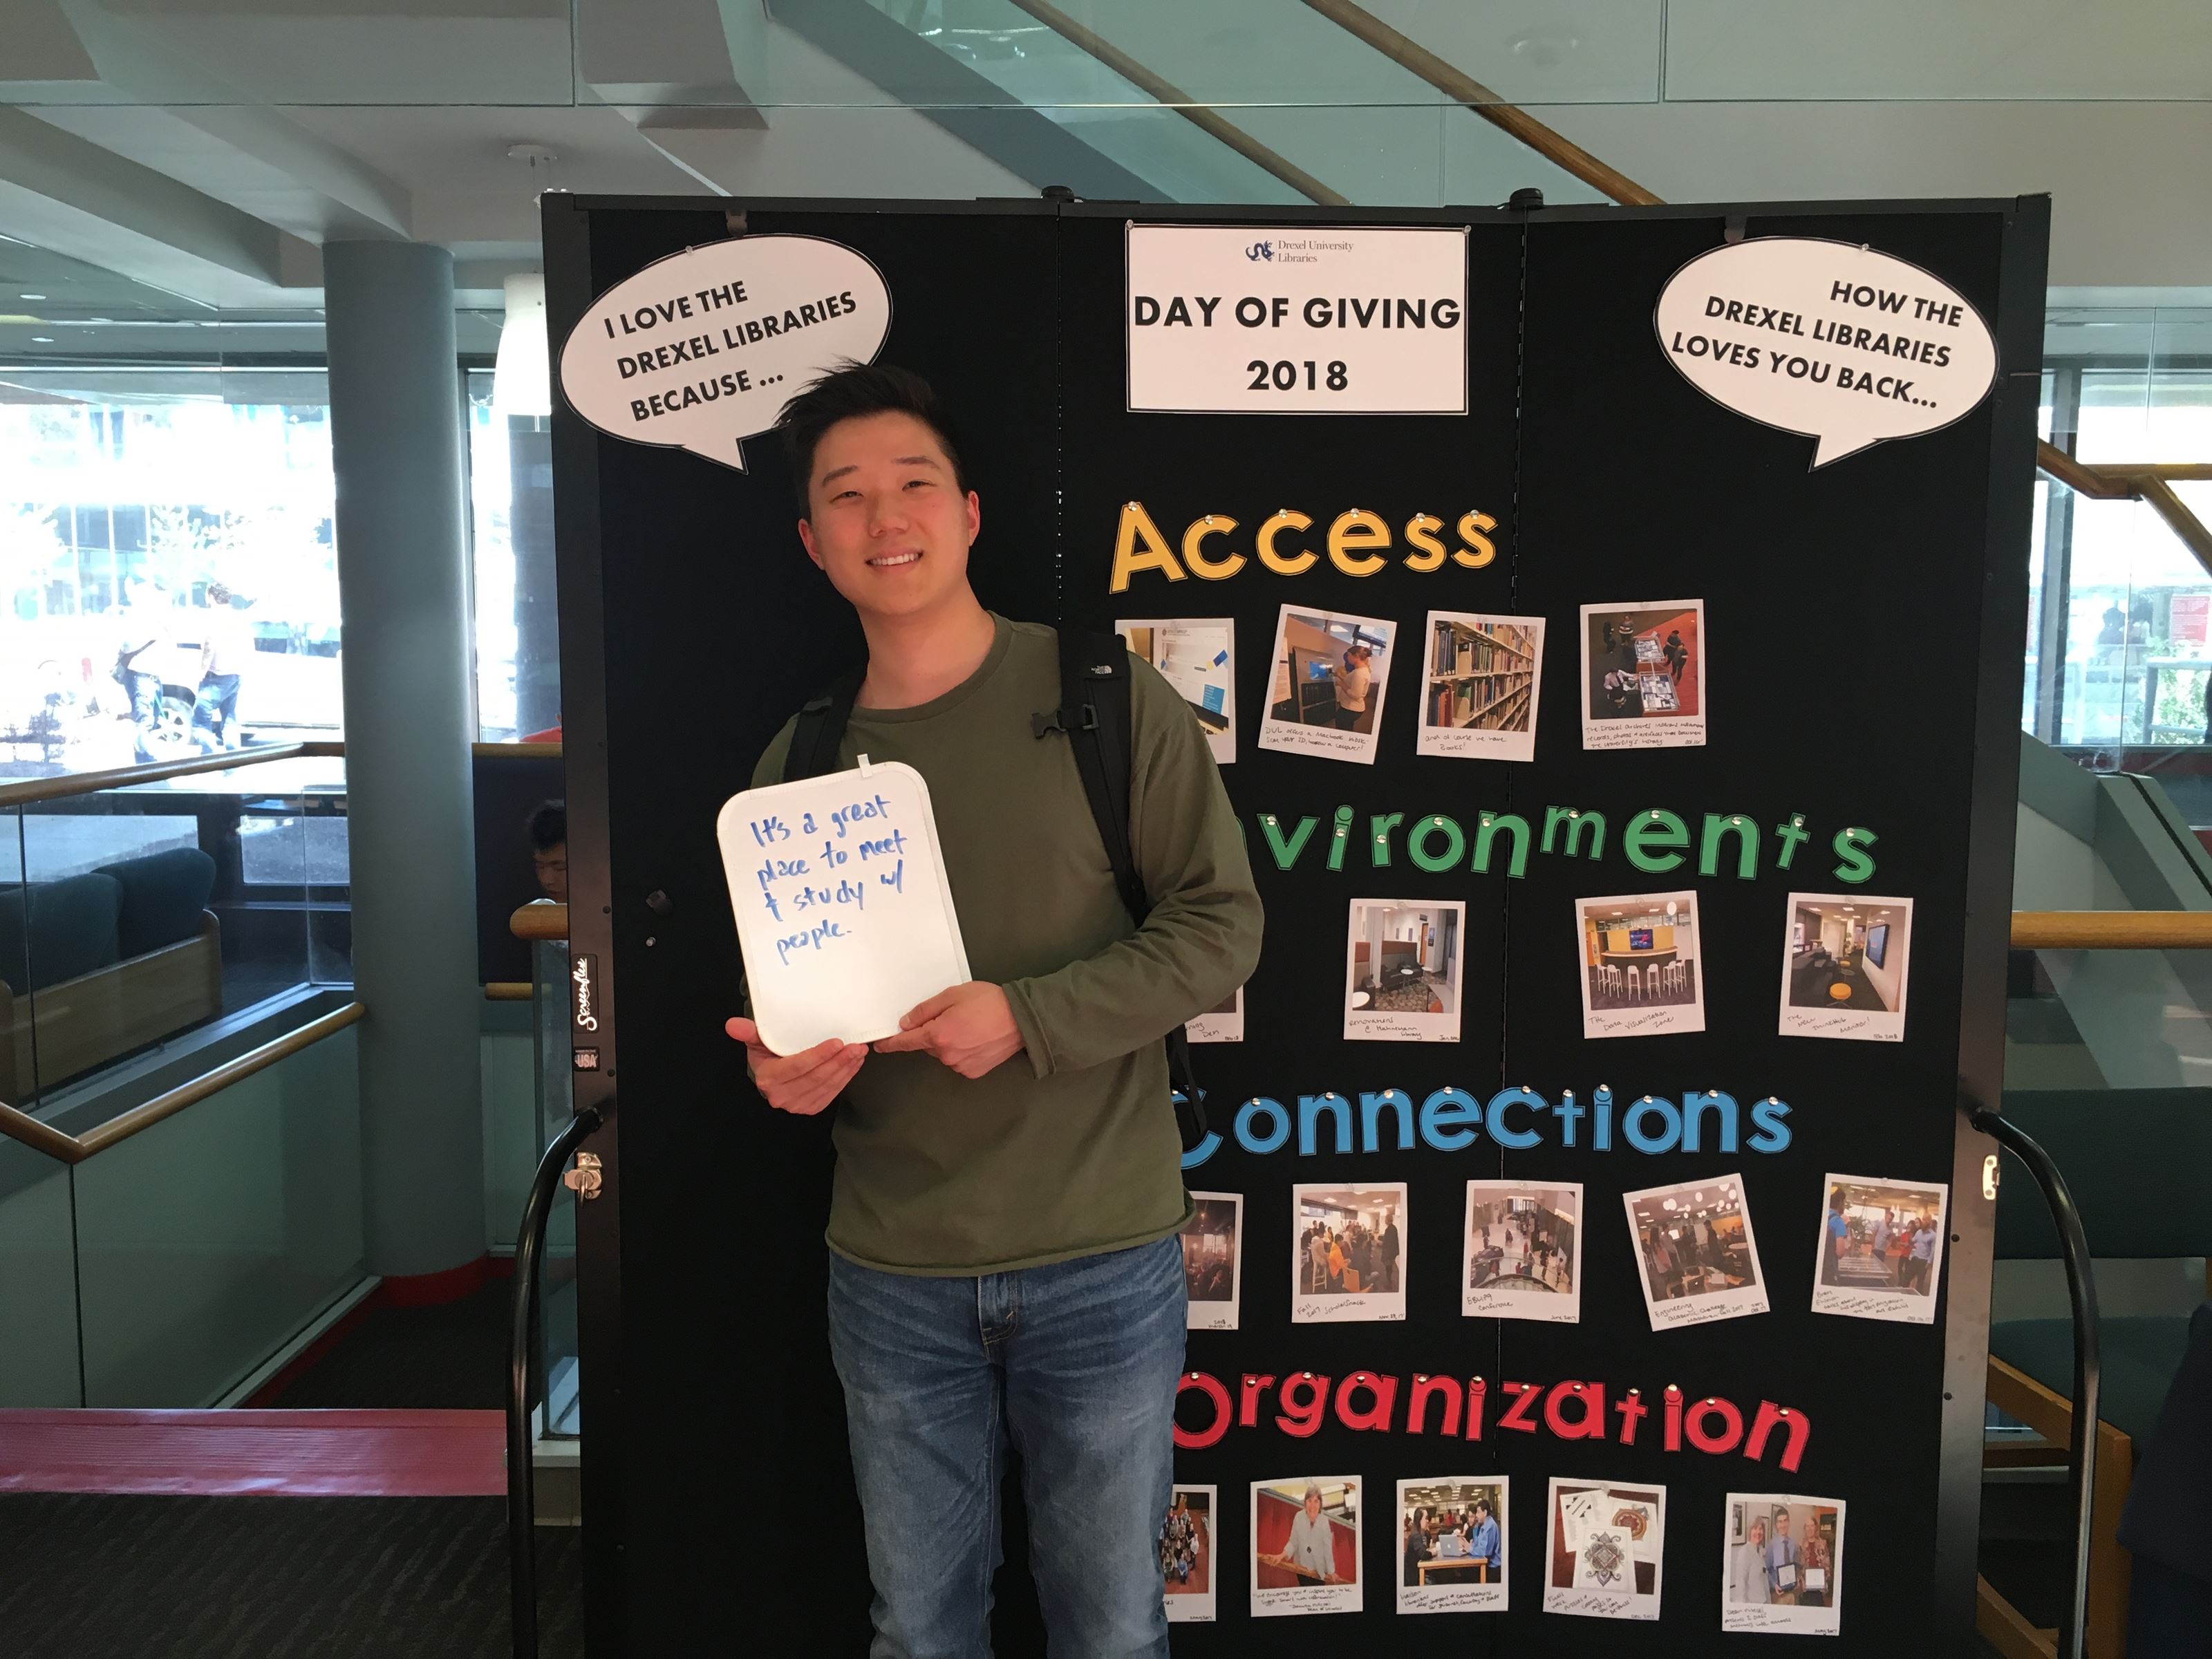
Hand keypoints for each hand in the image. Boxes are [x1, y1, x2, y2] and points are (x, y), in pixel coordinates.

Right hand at [724, 1016, 865, 1114]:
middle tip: (856, 1046)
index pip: (797, 1066)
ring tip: (858, 1052)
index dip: (818, 1055)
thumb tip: (732, 1025)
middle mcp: (781, 1095)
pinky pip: (832, 1094)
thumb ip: (748, 1032)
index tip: (837, 1043)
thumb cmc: (766, 1055)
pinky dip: (846, 1078)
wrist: (770, 1076)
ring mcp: (797, 1105)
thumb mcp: (756, 1041)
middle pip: (815, 1078)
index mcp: (768, 1078)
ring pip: (826, 1086)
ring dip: (846, 1069)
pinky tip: (854, 1064)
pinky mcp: (810, 1108)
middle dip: (838, 1061)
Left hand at [871, 982, 1023, 1077]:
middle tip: (955, 1016)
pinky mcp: (974, 1072)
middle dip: (934, 1033)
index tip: (879, 1045)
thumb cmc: (988, 1002)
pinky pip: (959, 1060)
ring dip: (949, 1042)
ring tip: (971, 1026)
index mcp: (938, 1035)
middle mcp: (946, 1055)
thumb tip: (905, 1024)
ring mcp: (960, 1065)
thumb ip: (926, 1010)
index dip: (891, 1043)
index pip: (906, 1042)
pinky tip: (978, 1039)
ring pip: (944, 1053)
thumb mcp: (953, 995)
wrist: (1022, 1019)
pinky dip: (963, 1051)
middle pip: (928, 1045)